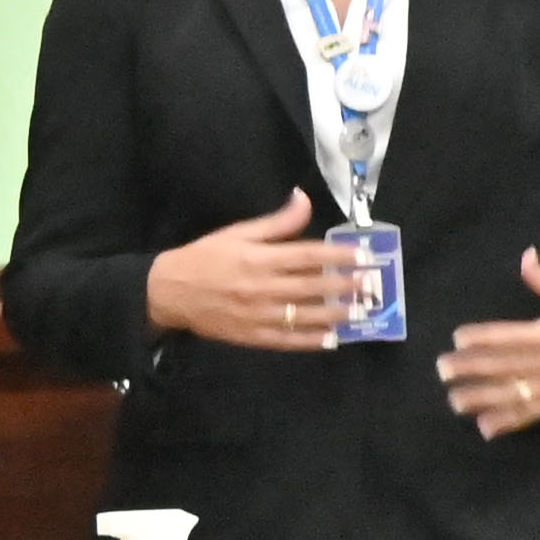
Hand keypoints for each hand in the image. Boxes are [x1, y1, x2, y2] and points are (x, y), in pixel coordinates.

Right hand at [145, 194, 351, 350]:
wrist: (168, 292)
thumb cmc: (203, 258)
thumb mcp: (236, 233)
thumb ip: (275, 222)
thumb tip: (304, 199)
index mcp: (258, 259)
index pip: (307, 255)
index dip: (338, 255)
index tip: (363, 254)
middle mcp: (261, 287)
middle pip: (312, 286)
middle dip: (345, 284)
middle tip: (372, 283)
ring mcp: (257, 315)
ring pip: (304, 315)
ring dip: (335, 313)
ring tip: (360, 311)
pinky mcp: (251, 336)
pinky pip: (286, 340)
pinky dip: (310, 340)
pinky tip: (331, 339)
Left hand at [438, 251, 539, 439]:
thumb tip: (525, 257)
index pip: (508, 337)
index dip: (481, 338)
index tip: (457, 338)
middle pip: (501, 368)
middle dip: (469, 370)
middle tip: (441, 369)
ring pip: (510, 396)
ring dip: (480, 400)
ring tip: (454, 401)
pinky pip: (528, 416)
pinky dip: (506, 424)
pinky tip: (483, 429)